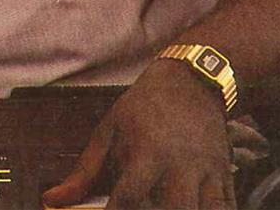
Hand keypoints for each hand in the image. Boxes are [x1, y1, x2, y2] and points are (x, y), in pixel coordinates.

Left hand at [41, 61, 235, 208]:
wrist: (192, 82)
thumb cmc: (143, 109)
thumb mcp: (108, 131)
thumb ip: (84, 172)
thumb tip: (51, 200)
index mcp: (145, 153)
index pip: (128, 198)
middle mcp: (178, 166)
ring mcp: (207, 174)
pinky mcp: (225, 178)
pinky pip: (228, 209)